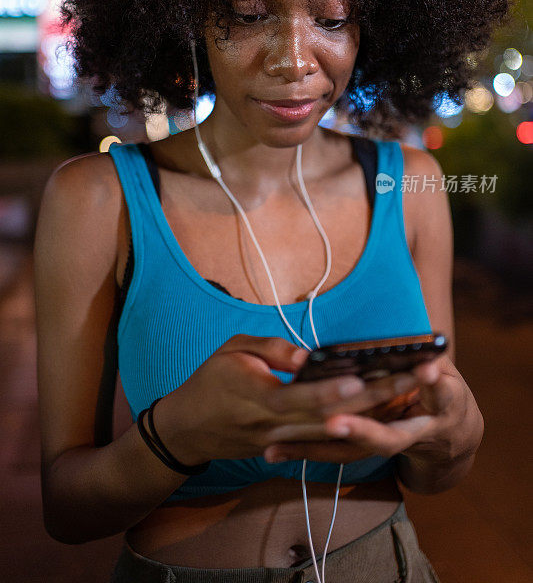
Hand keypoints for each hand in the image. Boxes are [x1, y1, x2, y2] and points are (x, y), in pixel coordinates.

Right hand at [152, 334, 420, 465]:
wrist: (187, 431)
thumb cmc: (209, 382)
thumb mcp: (231, 351)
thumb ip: (270, 350)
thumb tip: (306, 357)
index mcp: (261, 399)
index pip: (303, 397)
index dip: (332, 391)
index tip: (362, 378)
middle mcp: (279, 426)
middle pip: (333, 416)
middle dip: (378, 397)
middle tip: (414, 377)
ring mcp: (285, 440)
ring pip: (338, 431)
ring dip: (377, 414)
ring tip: (413, 393)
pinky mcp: (289, 445)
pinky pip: (329, 438)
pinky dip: (359, 426)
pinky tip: (386, 411)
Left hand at [262, 354, 483, 466]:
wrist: (451, 433)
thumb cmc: (441, 385)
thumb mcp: (443, 366)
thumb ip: (426, 355)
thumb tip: (415, 343)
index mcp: (443, 402)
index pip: (440, 391)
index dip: (432, 382)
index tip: (426, 369)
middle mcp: (419, 431)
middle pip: (390, 438)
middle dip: (362, 431)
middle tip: (334, 423)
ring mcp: (392, 445)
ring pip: (356, 453)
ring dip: (318, 449)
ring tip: (280, 445)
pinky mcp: (368, 451)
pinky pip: (337, 455)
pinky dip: (307, 451)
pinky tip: (273, 451)